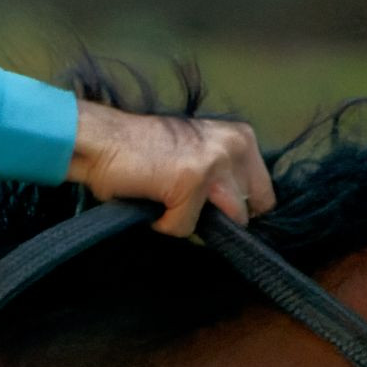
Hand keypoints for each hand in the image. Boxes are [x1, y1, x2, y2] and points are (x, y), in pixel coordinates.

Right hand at [66, 106, 276, 237]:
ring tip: (167, 199)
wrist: (101, 140)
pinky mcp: (192, 182)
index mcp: (241, 138)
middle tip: (184, 202)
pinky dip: (163, 223)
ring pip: (223, 223)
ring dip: (192, 219)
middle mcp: (235, 147)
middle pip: (247, 214)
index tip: (214, 210)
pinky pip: (185, 228)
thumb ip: (224, 174)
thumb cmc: (142, 150)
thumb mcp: (199, 152)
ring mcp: (215, 164)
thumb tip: (239, 214)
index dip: (239, 210)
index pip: (265, 195)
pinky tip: (150, 199)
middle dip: (217, 219)